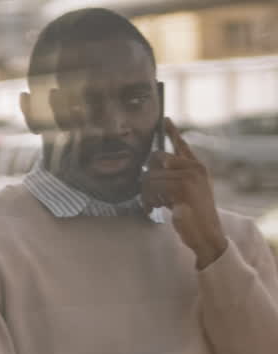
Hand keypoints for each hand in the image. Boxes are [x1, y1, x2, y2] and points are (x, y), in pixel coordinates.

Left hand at [141, 118, 227, 269]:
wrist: (207, 234)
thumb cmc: (193, 215)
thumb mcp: (186, 192)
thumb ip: (174, 177)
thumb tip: (152, 167)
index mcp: (197, 168)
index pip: (182, 146)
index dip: (173, 132)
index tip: (165, 119)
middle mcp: (195, 169)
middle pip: (156, 160)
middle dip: (147, 178)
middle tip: (150, 195)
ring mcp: (190, 178)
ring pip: (150, 176)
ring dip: (146, 194)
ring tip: (153, 205)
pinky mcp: (182, 189)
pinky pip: (152, 187)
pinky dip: (147, 200)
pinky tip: (152, 209)